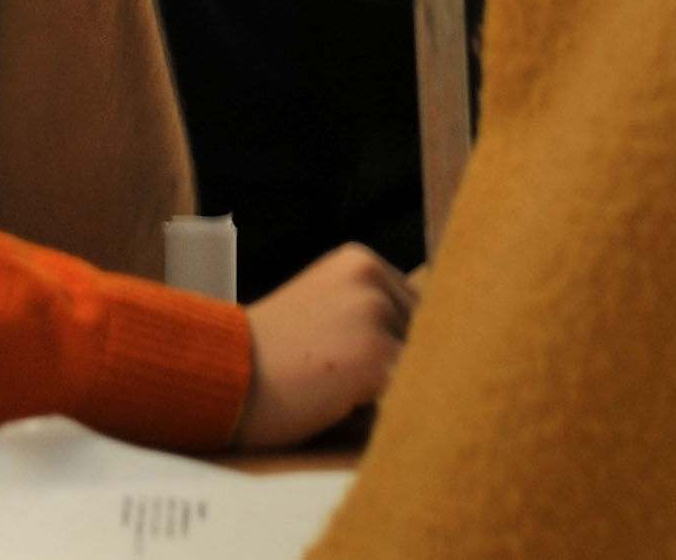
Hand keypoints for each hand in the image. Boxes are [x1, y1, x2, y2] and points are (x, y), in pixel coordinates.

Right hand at [231, 244, 417, 448]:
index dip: (399, 348)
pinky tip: (344, 409)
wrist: (219, 380)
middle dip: (402, 368)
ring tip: (338, 392)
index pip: (424, 312)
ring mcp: (374, 314)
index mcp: (359, 260)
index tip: (351, 364)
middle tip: (339, 379)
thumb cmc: (271, 360)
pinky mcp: (378, 357)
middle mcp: (371, 277)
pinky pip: (415, 397)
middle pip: (433, 338)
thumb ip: (375, 314)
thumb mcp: (325, 313)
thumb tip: (456, 335)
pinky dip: (392, 414)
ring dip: (397, 393)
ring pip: (426, 369)